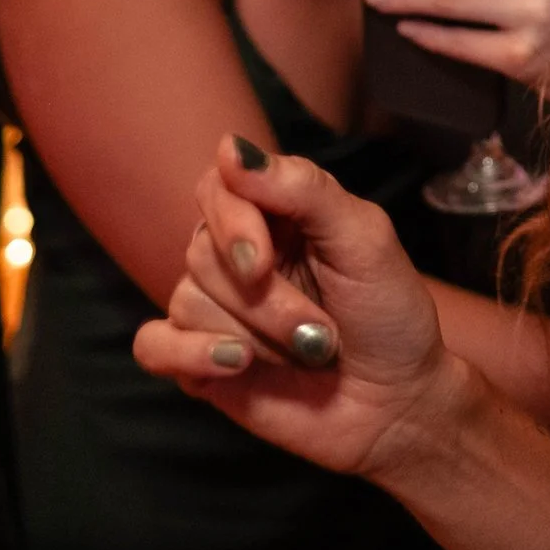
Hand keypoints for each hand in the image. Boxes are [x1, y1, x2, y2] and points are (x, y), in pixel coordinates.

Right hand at [132, 135, 466, 481]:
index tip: (263, 261)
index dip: (233, 222)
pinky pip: (153, 344)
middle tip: (320, 328)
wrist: (396, 402)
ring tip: (308, 352)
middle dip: (267, 299)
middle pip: (202, 252)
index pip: (216, 187)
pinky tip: (237, 365)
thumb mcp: (364, 239)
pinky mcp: (198, 362)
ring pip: (188, 301)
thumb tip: (229, 147)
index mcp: (275, 214)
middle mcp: (235, 255)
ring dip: (258, 335)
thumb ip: (303, 189)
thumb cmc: (389, 313)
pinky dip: (190, 355)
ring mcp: (215, 309)